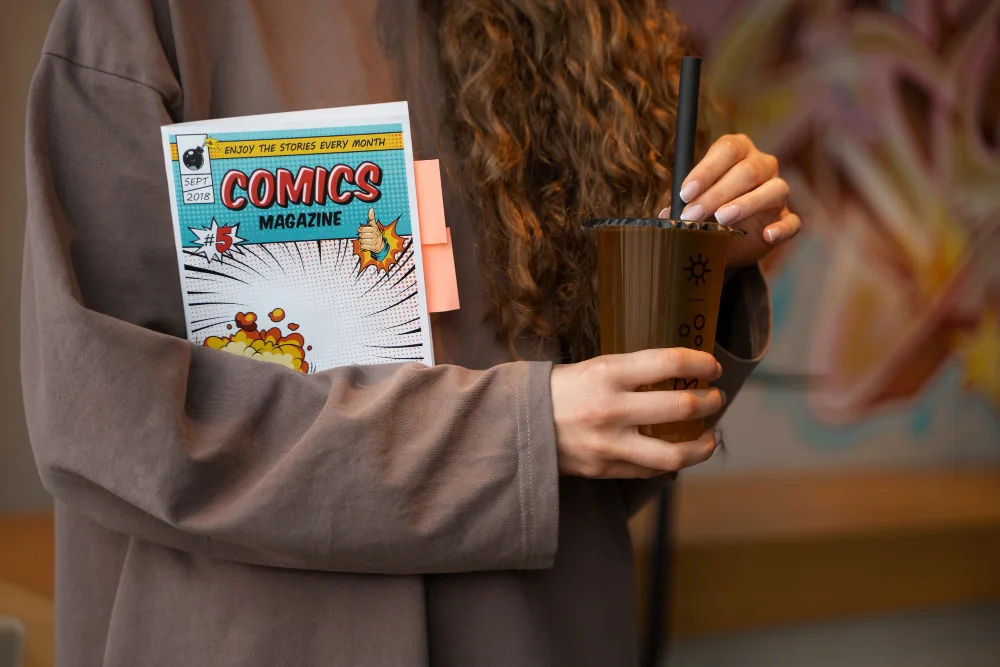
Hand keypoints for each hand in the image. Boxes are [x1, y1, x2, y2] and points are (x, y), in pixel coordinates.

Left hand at [359, 207, 386, 253]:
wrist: (380, 244)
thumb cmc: (375, 233)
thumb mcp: (374, 225)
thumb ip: (371, 217)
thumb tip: (371, 209)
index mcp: (374, 229)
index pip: (362, 229)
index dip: (360, 229)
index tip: (361, 229)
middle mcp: (375, 235)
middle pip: (362, 235)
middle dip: (361, 235)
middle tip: (362, 235)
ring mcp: (374, 242)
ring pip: (362, 240)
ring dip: (361, 240)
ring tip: (364, 239)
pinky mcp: (372, 248)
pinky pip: (363, 246)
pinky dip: (363, 245)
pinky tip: (365, 243)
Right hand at [550, 348, 725, 478]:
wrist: (516, 425)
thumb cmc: (558, 390)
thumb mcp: (592, 367)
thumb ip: (631, 372)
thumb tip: (678, 375)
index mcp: (608, 372)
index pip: (670, 363)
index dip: (700, 364)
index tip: (712, 367)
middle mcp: (611, 408)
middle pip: (681, 407)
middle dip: (709, 402)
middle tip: (715, 398)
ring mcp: (609, 443)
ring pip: (674, 453)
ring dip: (702, 444)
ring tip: (710, 435)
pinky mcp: (605, 469)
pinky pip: (650, 470)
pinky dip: (672, 462)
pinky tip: (680, 452)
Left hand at [660, 134, 800, 268]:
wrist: (730, 240)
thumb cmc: (709, 212)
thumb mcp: (694, 205)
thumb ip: (682, 206)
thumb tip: (666, 215)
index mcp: (739, 152)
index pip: (728, 148)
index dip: (706, 170)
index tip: (685, 193)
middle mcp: (763, 165)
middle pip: (748, 171)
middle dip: (716, 194)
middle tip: (692, 216)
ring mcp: (778, 191)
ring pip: (773, 190)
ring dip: (746, 204)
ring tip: (722, 220)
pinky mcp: (786, 218)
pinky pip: (792, 221)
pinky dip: (781, 228)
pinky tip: (767, 236)